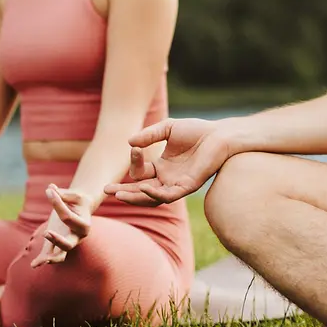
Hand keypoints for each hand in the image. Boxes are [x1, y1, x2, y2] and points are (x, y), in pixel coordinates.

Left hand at [30, 185, 93, 266]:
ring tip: (41, 260)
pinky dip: (41, 260)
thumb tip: (50, 188)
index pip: (67, 217)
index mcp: (84, 225)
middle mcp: (77, 238)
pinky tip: (33, 264)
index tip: (50, 191)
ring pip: (60, 255)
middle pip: (68, 244)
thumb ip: (63, 194)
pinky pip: (50, 254)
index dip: (57, 204)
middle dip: (57, 240)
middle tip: (46, 232)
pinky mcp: (56, 245)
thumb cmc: (78, 200)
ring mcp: (67, 243)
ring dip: (50, 257)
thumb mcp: (74, 195)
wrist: (80, 208)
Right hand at [102, 117, 231, 206]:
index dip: (134, 163)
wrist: (220, 135)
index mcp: (162, 167)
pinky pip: (169, 195)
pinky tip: (144, 187)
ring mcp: (177, 185)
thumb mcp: (167, 129)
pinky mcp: (188, 187)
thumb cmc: (196, 131)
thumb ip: (149, 135)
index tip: (133, 149)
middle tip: (106, 190)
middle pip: (141, 190)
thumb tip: (129, 143)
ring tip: (119, 194)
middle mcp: (167, 179)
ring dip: (135, 197)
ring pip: (152, 198)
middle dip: (123, 191)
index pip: (140, 172)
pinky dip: (155, 193)